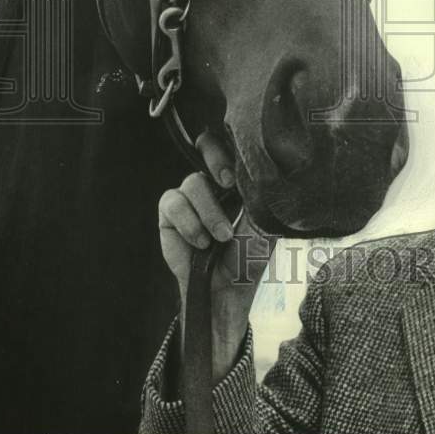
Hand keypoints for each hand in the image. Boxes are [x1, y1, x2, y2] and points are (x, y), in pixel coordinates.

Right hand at [158, 128, 277, 381]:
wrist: (230, 289)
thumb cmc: (251, 255)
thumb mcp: (264, 220)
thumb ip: (260, 191)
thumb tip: (262, 165)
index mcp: (239, 178)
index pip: (231, 144)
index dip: (232, 146)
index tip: (239, 172)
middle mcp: (214, 182)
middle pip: (206, 145)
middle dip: (216, 158)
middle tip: (228, 182)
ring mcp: (191, 197)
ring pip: (192, 182)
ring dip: (209, 211)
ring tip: (221, 237)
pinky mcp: (170, 215)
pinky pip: (172, 203)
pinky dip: (189, 222)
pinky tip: (201, 242)